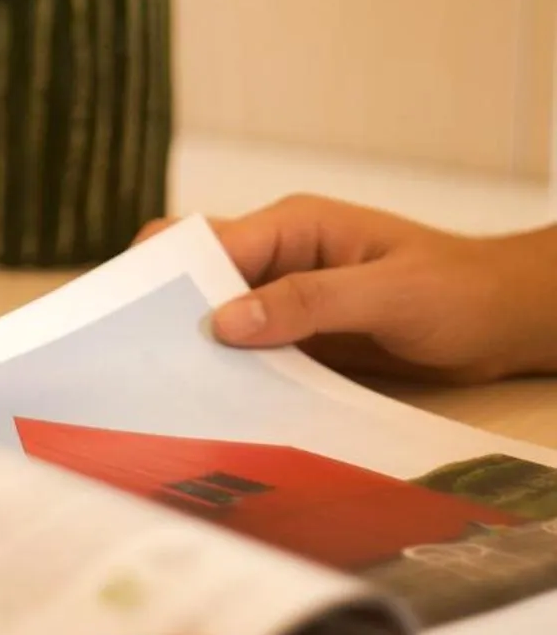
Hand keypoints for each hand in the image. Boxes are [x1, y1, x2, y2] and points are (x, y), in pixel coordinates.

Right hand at [140, 197, 556, 383]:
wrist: (502, 322)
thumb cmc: (456, 291)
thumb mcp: (388, 294)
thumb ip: (309, 302)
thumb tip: (224, 321)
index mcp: (294, 226)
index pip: (209, 242)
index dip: (168, 277)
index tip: (133, 321)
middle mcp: (280, 257)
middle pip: (197, 275)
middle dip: (163, 311)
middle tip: (132, 362)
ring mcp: (286, 300)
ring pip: (216, 318)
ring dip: (194, 350)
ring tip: (159, 394)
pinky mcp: (297, 339)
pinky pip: (248, 354)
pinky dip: (227, 375)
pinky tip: (210, 408)